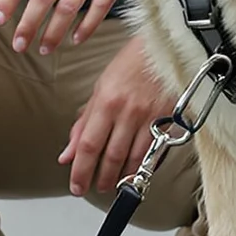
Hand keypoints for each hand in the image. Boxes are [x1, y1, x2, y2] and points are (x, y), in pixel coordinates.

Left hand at [60, 36, 174, 196]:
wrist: (167, 46)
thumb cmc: (131, 63)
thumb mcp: (102, 87)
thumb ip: (84, 122)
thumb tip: (68, 153)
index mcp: (106, 100)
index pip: (88, 144)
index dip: (80, 170)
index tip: (76, 186)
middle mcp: (127, 111)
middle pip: (110, 156)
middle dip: (101, 178)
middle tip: (94, 189)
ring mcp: (149, 117)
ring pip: (133, 158)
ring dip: (122, 177)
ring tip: (114, 185)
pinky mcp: (168, 120)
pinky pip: (154, 151)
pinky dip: (143, 166)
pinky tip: (136, 173)